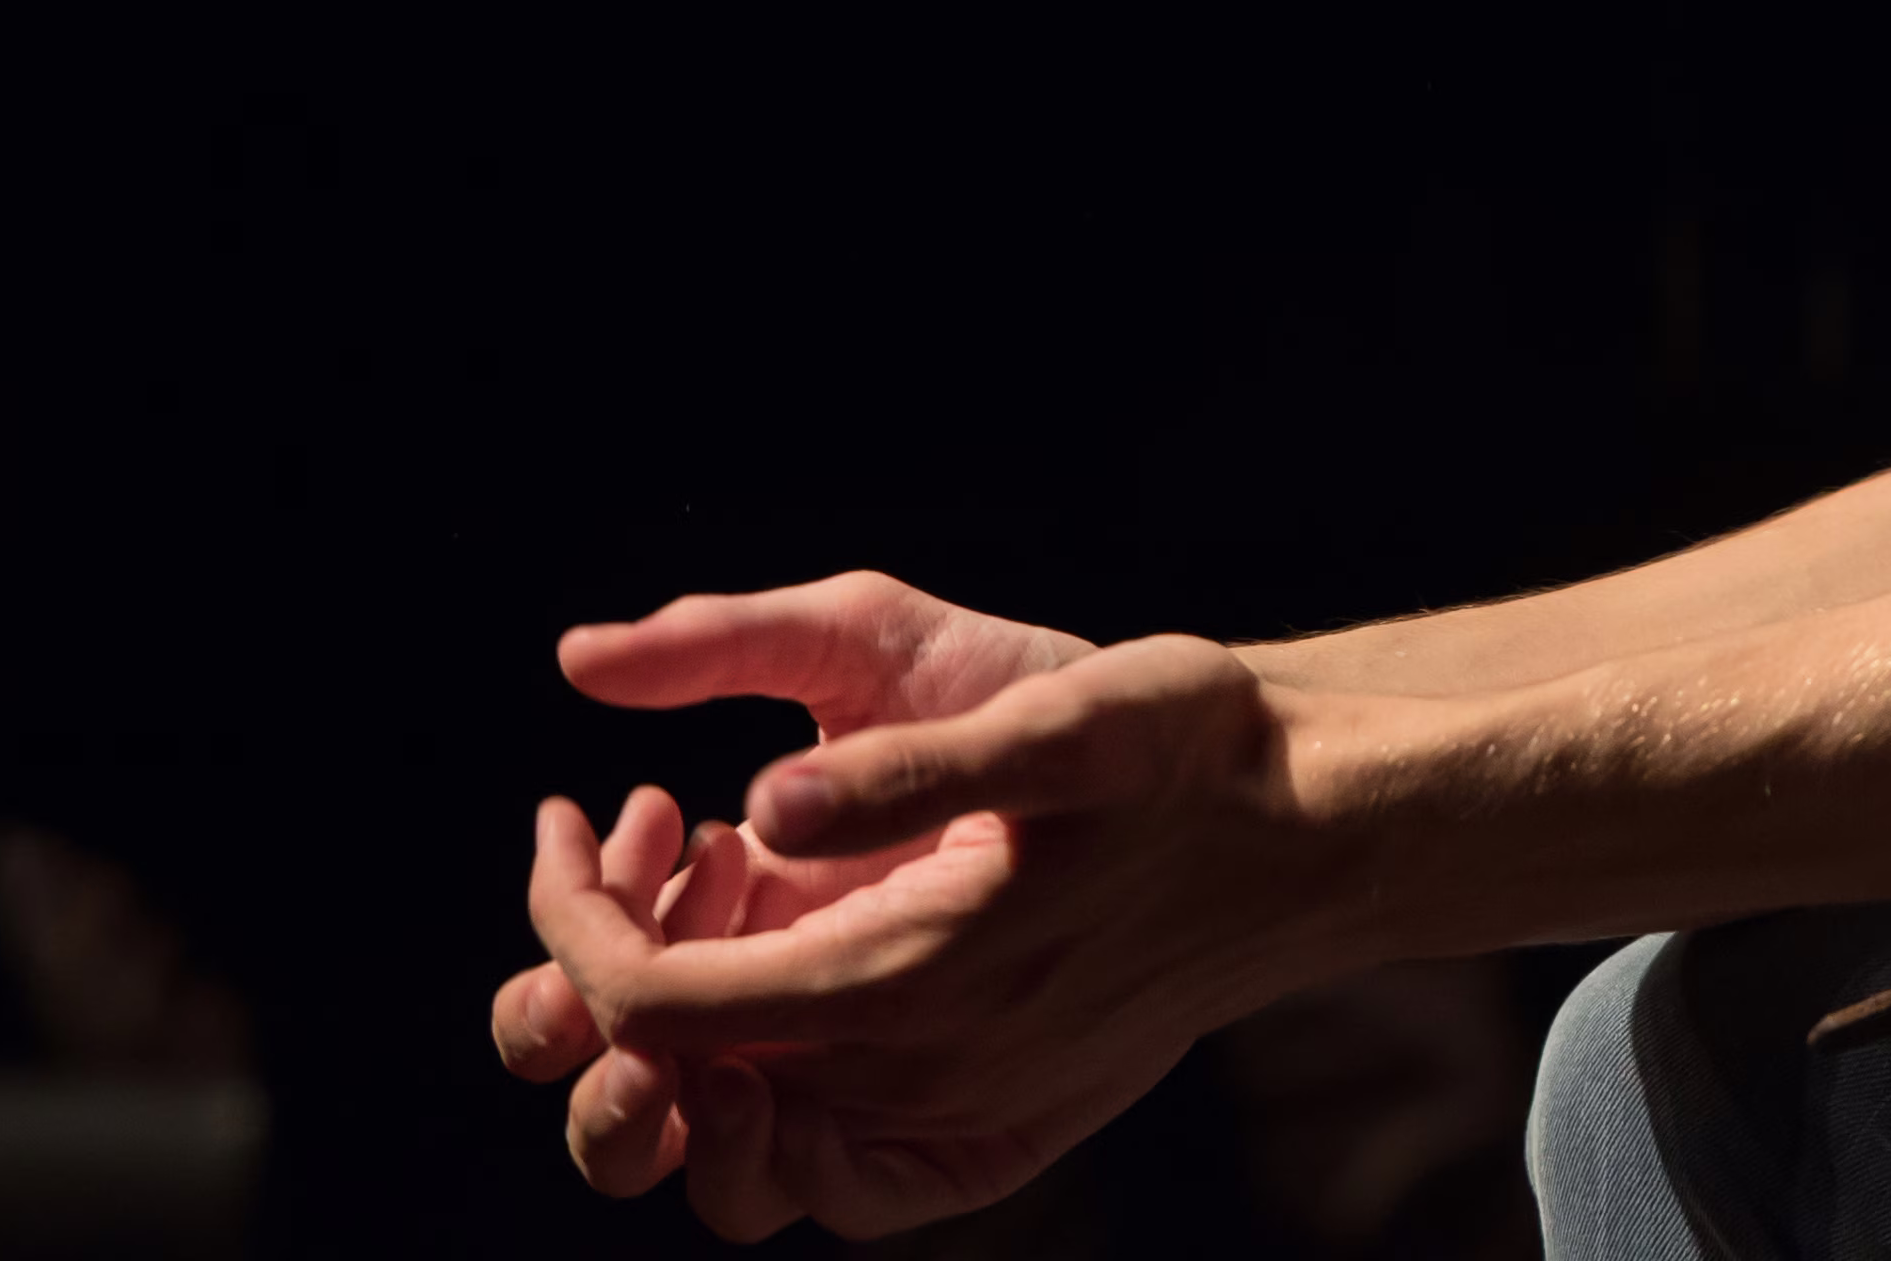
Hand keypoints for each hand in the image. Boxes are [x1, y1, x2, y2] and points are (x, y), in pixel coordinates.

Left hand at [516, 633, 1332, 1238]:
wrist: (1320, 830)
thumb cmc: (1192, 749)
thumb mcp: (1059, 719)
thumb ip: (904, 769)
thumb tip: (762, 800)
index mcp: (906, 978)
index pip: (647, 1005)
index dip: (570, 918)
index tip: (572, 812)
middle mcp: (915, 1074)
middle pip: (661, 1115)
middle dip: (592, 997)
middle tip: (638, 858)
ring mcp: (950, 1111)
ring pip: (737, 1158)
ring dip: (670, 1047)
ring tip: (703, 895)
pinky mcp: (986, 1124)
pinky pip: (834, 1172)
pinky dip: (766, 1097)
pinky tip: (786, 949)